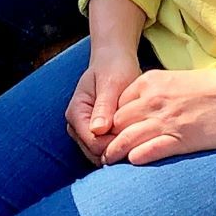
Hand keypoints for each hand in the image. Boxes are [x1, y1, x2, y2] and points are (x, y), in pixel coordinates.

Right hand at [65, 40, 146, 160]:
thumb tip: (97, 130)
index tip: (135, 134)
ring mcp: (84, 131)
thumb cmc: (114, 68)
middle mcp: (76, 126)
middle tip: (140, 134)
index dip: (115, 144)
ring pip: (101, 154)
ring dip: (120, 148)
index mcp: (76, 113)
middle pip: (96, 153)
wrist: (113, 60)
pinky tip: (133, 134)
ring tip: (137, 133)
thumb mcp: (111, 83)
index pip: (94, 144)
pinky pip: (107, 149)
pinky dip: (120, 145)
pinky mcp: (95, 133)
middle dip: (118, 148)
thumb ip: (104, 106)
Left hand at [100, 64, 215, 166]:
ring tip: (108, 162)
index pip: (115, 104)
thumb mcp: (173, 80)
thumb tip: (138, 107)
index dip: (108, 120)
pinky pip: (148, 151)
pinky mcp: (179, 139)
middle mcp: (151, 101)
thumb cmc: (210, 88)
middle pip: (116, 123)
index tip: (106, 131)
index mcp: (149, 83)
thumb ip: (153, 92)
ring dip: (114, 152)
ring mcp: (164, 121)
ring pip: (126, 139)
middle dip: (107, 138)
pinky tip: (132, 162)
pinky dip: (136, 157)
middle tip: (101, 150)